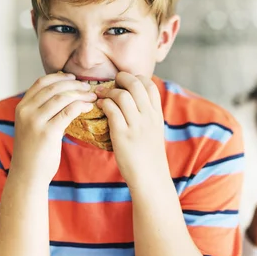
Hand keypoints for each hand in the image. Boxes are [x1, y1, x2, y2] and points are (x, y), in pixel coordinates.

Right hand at [11, 72, 96, 182]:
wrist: (28, 175)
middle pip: (54, 88)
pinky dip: (81, 106)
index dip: (59, 77)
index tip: (73, 77)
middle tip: (87, 87)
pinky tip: (89, 107)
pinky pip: (68, 112)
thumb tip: (63, 95)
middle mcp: (26, 111)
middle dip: (73, 85)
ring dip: (80, 94)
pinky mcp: (47, 132)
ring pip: (62, 98)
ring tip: (92, 96)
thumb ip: (42, 110)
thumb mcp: (31, 125)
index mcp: (21, 107)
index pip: (41, 82)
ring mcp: (35, 121)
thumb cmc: (34, 151)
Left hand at [95, 72, 167, 187]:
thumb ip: (147, 115)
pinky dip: (104, 104)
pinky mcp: (123, 135)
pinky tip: (100, 106)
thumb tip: (135, 100)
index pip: (150, 85)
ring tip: (102, 94)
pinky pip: (112, 111)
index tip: (126, 82)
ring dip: (109, 91)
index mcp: (156, 114)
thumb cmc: (149, 155)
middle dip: (122, 78)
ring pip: (122, 95)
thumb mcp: (155, 130)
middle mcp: (148, 117)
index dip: (136, 78)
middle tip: (112, 82)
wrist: (150, 177)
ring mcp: (136, 125)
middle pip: (136, 85)